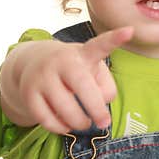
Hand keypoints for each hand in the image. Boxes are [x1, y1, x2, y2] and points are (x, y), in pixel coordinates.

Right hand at [0, 26, 132, 132]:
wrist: (33, 63)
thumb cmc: (75, 71)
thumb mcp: (94, 71)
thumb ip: (106, 88)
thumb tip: (98, 109)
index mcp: (84, 53)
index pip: (100, 45)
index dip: (115, 39)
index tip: (130, 31)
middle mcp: (61, 61)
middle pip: (83, 86)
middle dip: (96, 109)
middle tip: (104, 122)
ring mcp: (43, 76)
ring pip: (66, 108)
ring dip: (80, 122)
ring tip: (84, 123)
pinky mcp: (28, 93)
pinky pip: (48, 120)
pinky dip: (61, 128)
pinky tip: (66, 125)